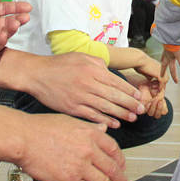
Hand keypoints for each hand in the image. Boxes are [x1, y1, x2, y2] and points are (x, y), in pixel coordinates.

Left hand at [0, 0, 30, 58]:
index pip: (4, 8)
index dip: (15, 7)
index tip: (27, 7)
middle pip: (6, 21)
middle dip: (17, 18)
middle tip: (26, 17)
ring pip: (3, 33)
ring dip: (11, 29)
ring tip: (16, 24)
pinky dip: (2, 40)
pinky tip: (4, 35)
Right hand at [15, 113, 128, 180]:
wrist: (23, 138)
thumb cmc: (40, 128)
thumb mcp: (70, 121)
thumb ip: (89, 128)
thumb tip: (102, 129)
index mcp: (91, 134)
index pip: (114, 150)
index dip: (121, 162)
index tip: (122, 168)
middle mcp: (89, 150)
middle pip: (113, 169)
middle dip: (121, 180)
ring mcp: (80, 166)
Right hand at [24, 52, 143, 127]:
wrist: (37, 74)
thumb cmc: (60, 65)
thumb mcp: (82, 57)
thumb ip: (99, 65)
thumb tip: (112, 74)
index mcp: (93, 69)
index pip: (117, 82)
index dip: (130, 91)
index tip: (139, 97)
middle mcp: (88, 83)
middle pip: (115, 96)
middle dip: (131, 104)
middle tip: (141, 110)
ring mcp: (80, 97)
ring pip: (106, 107)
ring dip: (121, 114)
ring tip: (132, 117)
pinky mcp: (72, 108)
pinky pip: (92, 116)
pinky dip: (105, 120)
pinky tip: (114, 123)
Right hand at [130, 53, 164, 93]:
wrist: (138, 60)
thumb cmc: (139, 64)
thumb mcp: (145, 71)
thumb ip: (149, 75)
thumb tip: (150, 80)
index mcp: (158, 66)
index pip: (162, 75)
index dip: (160, 81)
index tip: (155, 86)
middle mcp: (161, 67)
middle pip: (166, 78)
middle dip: (162, 84)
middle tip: (158, 90)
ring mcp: (161, 70)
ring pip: (165, 80)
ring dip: (162, 86)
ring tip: (158, 91)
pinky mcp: (159, 73)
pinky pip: (162, 82)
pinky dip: (160, 87)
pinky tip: (158, 90)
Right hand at [160, 46, 179, 83]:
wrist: (169, 36)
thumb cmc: (174, 45)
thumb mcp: (179, 55)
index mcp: (170, 59)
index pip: (172, 69)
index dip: (174, 76)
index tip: (176, 82)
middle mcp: (167, 55)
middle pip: (164, 65)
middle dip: (163, 71)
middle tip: (161, 75)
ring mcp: (166, 50)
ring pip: (163, 58)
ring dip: (162, 62)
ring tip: (162, 63)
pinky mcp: (166, 45)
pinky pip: (164, 52)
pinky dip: (164, 54)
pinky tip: (165, 52)